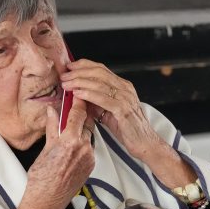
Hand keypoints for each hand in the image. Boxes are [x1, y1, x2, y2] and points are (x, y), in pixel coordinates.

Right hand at [8, 96, 94, 208]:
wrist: (47, 201)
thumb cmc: (41, 178)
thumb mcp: (45, 148)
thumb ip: (52, 127)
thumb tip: (53, 111)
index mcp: (69, 141)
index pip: (78, 114)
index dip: (78, 101)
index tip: (77, 92)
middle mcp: (83, 148)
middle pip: (86, 122)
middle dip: (82, 112)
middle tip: (77, 102)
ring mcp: (88, 157)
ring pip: (88, 134)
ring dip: (82, 126)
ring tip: (74, 121)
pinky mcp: (91, 165)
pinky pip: (89, 146)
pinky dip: (83, 140)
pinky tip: (75, 140)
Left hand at [60, 59, 193, 187]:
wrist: (145, 143)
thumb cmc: (128, 129)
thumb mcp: (109, 111)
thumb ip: (96, 102)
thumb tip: (78, 95)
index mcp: (123, 86)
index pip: (101, 69)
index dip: (83, 65)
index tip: (69, 67)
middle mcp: (125, 88)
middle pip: (99, 73)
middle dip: (78, 73)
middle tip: (64, 76)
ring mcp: (125, 98)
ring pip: (99, 84)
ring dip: (80, 82)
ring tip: (66, 85)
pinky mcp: (123, 110)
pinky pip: (103, 99)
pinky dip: (89, 94)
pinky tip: (78, 93)